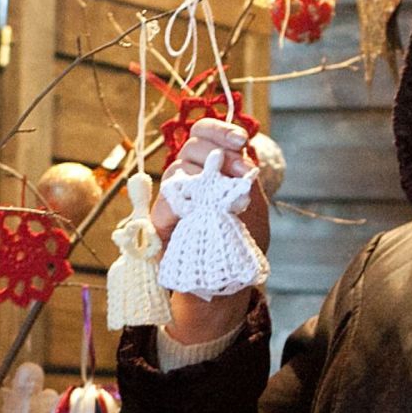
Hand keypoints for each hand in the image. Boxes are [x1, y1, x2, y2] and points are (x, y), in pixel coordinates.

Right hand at [152, 117, 271, 345]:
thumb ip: (243, 177)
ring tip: (224, 195)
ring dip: (202, 177)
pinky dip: (181, 203)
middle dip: (217, 152)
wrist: (226, 282)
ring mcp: (173, 198)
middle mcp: (189, 178)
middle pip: (190, 146)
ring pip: (176, 170)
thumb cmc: (239, 240)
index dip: (219, 130)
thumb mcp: (252, 204)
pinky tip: (197, 211)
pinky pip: (165, 202)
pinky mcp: (160, 222)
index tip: (241, 139)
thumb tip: (239, 152)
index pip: (204, 134)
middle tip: (240, 171)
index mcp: (211, 167)